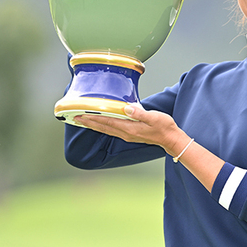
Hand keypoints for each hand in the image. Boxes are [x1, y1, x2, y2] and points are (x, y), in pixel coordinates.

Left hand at [75, 103, 189, 155]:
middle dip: (89, 122)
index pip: (107, 121)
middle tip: (76, 118)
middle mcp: (125, 133)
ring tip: (83, 121)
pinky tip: (100, 124)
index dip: (94, 117)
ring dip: (94, 125)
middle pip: (103, 127)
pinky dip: (103, 126)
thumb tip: (126, 108)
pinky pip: (112, 130)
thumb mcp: (154, 118)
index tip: (82, 114)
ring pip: (106, 129)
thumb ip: (139, 113)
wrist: (171, 139)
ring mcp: (127, 134)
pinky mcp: (130, 134)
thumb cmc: (164, 127)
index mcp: (129, 128)